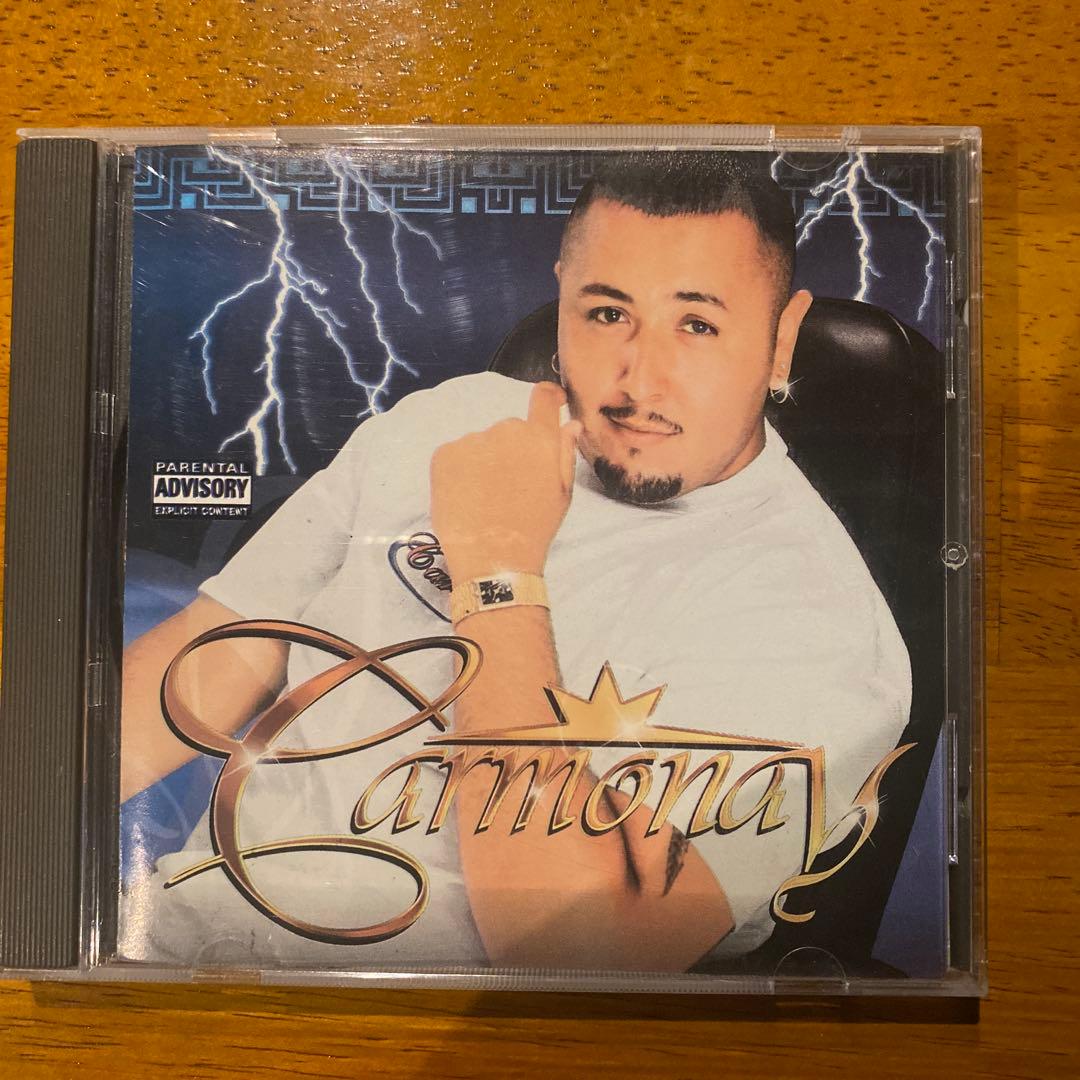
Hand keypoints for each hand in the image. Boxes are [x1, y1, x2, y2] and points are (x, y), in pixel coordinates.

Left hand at [430, 382, 580, 582]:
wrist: (494, 559)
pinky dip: (459, 471)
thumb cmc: (535, 529)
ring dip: (484, 462)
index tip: (551, 402)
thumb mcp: (562, 494)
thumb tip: (570, 424)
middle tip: (510, 486)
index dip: (549, 396)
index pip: (544, 397)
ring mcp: (472, 441)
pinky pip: (455, 454)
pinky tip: (466, 497)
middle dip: (511, 450)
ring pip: (481, 444)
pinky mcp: (444, 454)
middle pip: (510, 430)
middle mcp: (506, 431)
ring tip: (486, 498)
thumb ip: (565, 453)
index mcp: (540, 439)